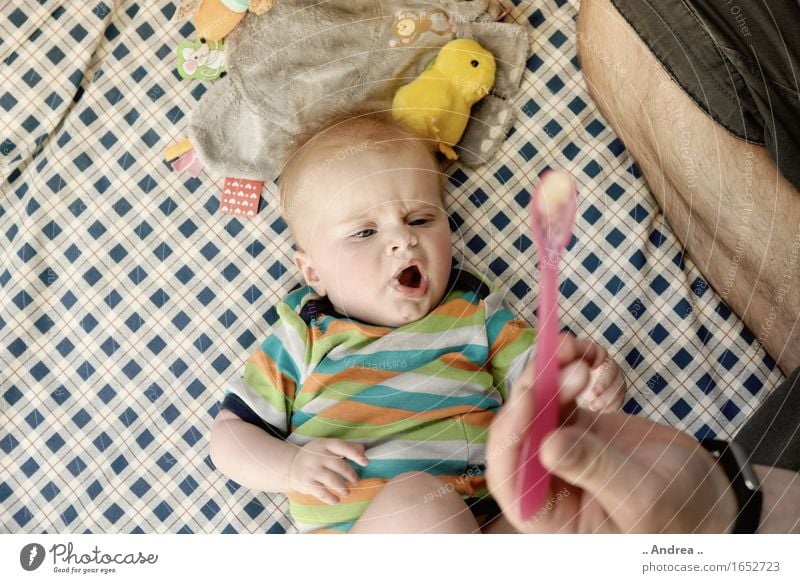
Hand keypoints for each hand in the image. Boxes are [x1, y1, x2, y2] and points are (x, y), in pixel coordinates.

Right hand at [288, 438, 368, 504]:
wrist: (290, 464)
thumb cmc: (315, 455)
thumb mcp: (327, 447)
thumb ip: (344, 448)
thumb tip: (363, 449)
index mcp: (324, 444)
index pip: (342, 447)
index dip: (355, 454)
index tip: (365, 462)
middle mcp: (318, 456)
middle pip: (340, 466)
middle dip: (351, 475)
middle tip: (356, 481)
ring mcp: (311, 470)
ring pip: (332, 480)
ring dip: (343, 488)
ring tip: (347, 492)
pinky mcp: (306, 484)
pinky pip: (322, 493)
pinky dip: (331, 498)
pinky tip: (337, 500)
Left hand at [486, 333, 736, 532]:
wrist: (707, 495)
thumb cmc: (677, 515)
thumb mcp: (639, 499)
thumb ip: (594, 470)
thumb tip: (548, 446)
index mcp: (549, 514)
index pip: (509, 477)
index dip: (509, 436)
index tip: (528, 397)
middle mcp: (545, 480)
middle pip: (521, 431)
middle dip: (538, 391)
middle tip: (566, 360)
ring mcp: (560, 448)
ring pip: (538, 404)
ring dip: (552, 371)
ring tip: (578, 348)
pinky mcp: (577, 425)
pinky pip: (562, 392)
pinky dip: (572, 368)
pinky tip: (591, 355)